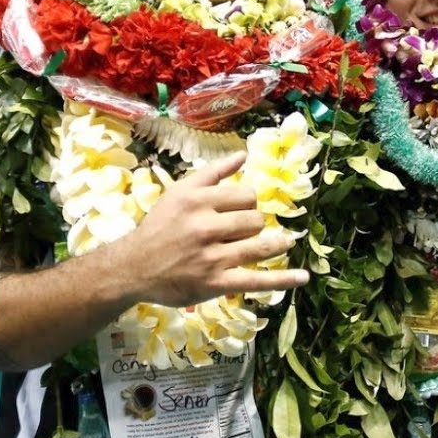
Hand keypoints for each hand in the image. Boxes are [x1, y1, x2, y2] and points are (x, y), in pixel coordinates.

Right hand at [120, 152, 308, 306]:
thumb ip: (213, 172)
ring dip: (275, 244)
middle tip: (245, 231)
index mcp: (197, 200)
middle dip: (255, 224)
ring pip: (260, 246)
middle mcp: (204, 227)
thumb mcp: (180, 191)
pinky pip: (257, 280)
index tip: (239, 210)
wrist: (134, 266)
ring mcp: (212, 257)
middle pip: (255, 219)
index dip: (247, 202)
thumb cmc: (160, 226)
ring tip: (283, 242)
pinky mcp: (216, 283)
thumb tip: (243, 154)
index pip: (246, 195)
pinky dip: (282, 280)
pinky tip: (302, 277)